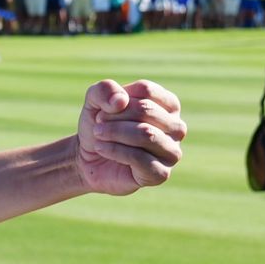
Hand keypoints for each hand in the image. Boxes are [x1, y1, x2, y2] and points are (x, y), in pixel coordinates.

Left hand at [75, 80, 184, 195]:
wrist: (87, 158)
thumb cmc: (99, 125)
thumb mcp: (94, 100)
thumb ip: (104, 90)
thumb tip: (121, 101)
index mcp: (168, 105)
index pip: (146, 90)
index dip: (119, 98)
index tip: (105, 107)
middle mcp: (176, 128)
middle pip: (146, 109)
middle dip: (114, 115)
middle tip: (98, 124)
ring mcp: (172, 152)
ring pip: (146, 133)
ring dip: (113, 132)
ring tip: (98, 134)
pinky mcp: (161, 173)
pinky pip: (140, 158)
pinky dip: (114, 150)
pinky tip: (101, 148)